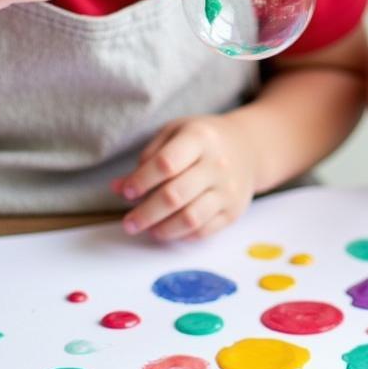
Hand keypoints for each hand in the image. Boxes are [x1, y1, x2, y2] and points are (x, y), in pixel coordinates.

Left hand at [115, 115, 256, 241]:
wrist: (249, 147)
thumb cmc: (203, 140)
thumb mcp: (175, 133)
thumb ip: (147, 158)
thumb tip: (119, 187)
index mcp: (200, 138)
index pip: (165, 164)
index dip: (141, 181)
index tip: (127, 192)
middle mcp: (217, 164)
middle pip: (174, 196)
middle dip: (145, 213)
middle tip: (128, 223)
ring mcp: (228, 189)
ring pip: (190, 218)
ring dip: (162, 229)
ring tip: (147, 230)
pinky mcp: (234, 210)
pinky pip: (204, 230)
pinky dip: (182, 235)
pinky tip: (169, 230)